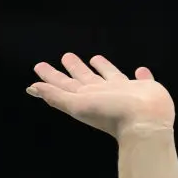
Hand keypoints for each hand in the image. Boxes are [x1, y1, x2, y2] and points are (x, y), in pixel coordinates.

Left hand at [27, 53, 173, 138]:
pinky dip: (141, 75)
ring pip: (110, 76)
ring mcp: (124, 92)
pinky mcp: (145, 89)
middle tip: (66, 56)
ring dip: (103, 67)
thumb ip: (56, 96)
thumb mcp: (77, 104)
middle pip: (84, 78)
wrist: (144, 121)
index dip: (50, 76)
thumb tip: (32, 87)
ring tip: (95, 58)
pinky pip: (141, 80)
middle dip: (74, 68)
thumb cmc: (111, 113)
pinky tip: (140, 71)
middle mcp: (103, 94)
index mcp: (86, 97)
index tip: (39, 66)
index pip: (63, 84)